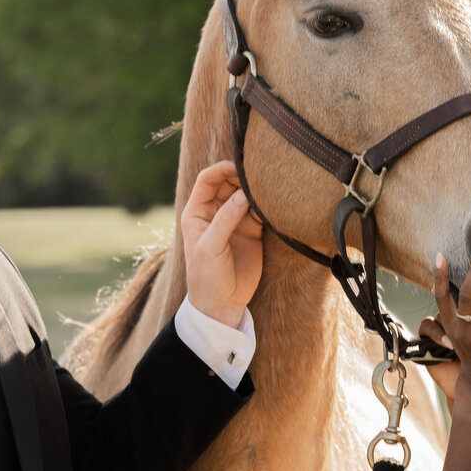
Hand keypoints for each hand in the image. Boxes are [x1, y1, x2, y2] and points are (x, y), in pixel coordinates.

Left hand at [181, 161, 263, 328]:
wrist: (222, 303)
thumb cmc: (206, 275)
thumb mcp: (210, 246)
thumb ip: (226, 219)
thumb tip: (245, 194)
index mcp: (197, 211)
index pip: (207, 179)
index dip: (221, 169)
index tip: (238, 167)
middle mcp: (215, 211)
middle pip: (229, 182)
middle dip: (241, 176)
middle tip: (258, 176)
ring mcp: (234, 219)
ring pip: (246, 194)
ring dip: (255, 189)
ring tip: (268, 188)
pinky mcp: (252, 230)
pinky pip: (260, 210)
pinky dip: (266, 205)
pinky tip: (274, 203)